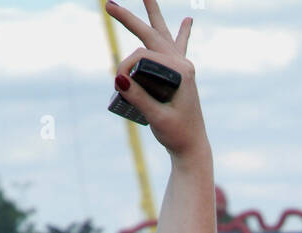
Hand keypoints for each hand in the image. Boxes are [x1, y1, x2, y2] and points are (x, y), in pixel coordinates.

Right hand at [106, 0, 202, 158]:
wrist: (192, 149)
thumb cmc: (177, 136)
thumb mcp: (157, 118)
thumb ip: (139, 98)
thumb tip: (118, 78)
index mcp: (181, 71)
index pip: (144, 55)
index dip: (126, 64)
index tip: (117, 83)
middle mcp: (183, 65)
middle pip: (152, 34)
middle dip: (130, 19)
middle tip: (108, 4)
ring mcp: (183, 68)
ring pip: (164, 35)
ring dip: (154, 14)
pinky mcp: (182, 75)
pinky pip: (179, 49)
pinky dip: (183, 34)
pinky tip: (188, 20)